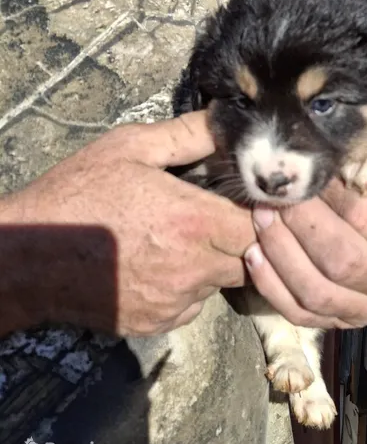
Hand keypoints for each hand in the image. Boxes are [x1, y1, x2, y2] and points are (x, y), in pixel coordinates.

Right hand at [0, 113, 254, 336]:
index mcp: (193, 221)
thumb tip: (226, 119)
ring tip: (179, 237)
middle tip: (216, 215)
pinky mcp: (157, 324)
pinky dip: (187, 287)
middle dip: (242, 237)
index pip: (262, 226)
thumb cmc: (77, 195)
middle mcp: (193, 268)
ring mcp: (175, 301)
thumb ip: (186, 135)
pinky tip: (159, 263)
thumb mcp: (129, 148)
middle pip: (249, 258)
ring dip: (214, 262)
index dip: (263, 213)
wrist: (26, 257)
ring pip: (221, 282)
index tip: (251, 199)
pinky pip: (192, 305)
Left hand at [243, 132, 366, 328]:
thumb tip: (351, 132)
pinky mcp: (337, 324)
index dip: (331, 194)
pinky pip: (299, 313)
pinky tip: (253, 254)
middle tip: (275, 196)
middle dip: (301, 225)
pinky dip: (271, 286)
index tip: (308, 172)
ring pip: (316, 291)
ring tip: (259, 218)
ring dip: (280, 253)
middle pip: (341, 259)